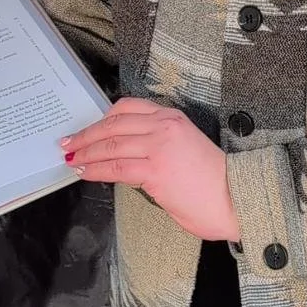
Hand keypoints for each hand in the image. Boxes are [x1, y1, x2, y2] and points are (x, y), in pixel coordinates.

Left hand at [59, 99, 239, 240]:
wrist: (237, 198)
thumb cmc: (216, 183)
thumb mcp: (186, 150)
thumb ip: (159, 147)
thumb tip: (131, 160)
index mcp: (173, 118)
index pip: (127, 108)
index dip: (102, 119)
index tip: (88, 127)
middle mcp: (164, 126)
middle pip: (113, 125)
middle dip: (86, 135)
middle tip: (69, 144)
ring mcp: (159, 147)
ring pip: (110, 145)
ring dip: (86, 153)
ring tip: (72, 160)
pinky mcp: (155, 170)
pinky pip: (115, 167)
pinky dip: (95, 169)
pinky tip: (85, 172)